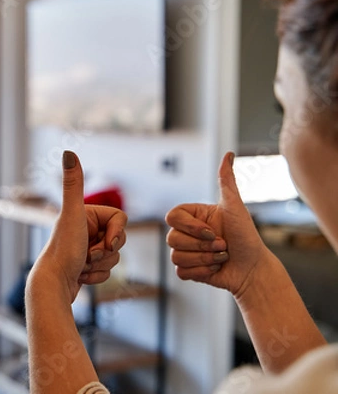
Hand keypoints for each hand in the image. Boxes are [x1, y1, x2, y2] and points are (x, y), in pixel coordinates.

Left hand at [31, 151, 127, 302]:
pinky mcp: (85, 266)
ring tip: (82, 267)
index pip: (121, 218)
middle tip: (89, 256)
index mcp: (84, 213)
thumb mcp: (72, 215)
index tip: (104, 243)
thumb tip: (68, 151)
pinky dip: (97, 276)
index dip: (117, 233)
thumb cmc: (63, 251)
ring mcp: (85, 247)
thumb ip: (73, 185)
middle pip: (119, 238)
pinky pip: (106, 270)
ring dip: (102, 265)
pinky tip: (81, 276)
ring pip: (115, 256)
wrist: (52, 287)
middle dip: (107, 251)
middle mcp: (83, 228)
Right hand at [165, 152, 272, 297]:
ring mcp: (186, 252)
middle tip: (223, 245)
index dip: (191, 227)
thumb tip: (229, 153)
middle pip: (172, 238)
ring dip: (204, 260)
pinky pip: (181, 272)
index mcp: (193, 216)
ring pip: (176, 257)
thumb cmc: (247, 237)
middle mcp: (187, 233)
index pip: (172, 217)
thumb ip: (227, 181)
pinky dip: (201, 272)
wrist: (254, 269)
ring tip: (221, 256)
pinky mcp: (187, 270)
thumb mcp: (236, 208)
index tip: (212, 231)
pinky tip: (215, 268)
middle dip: (202, 246)